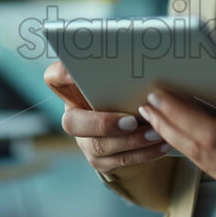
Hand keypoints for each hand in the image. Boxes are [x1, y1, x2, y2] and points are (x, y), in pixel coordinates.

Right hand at [44, 61, 170, 172]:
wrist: (136, 118)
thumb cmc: (127, 89)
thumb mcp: (123, 77)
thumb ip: (121, 70)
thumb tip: (138, 55)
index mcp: (73, 88)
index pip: (54, 77)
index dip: (61, 75)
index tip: (74, 73)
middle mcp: (73, 115)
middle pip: (72, 123)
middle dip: (103, 124)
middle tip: (131, 121)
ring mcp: (84, 140)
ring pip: (99, 146)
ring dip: (131, 141)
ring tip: (156, 133)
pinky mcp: (100, 159)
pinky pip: (119, 161)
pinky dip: (143, 153)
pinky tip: (162, 144)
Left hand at [138, 87, 215, 204]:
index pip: (214, 137)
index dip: (183, 117)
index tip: (161, 98)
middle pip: (200, 152)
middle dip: (169, 127)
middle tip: (147, 106)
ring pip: (201, 164)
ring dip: (174, 140)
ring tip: (154, 119)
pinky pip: (210, 171)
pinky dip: (190, 152)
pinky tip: (176, 137)